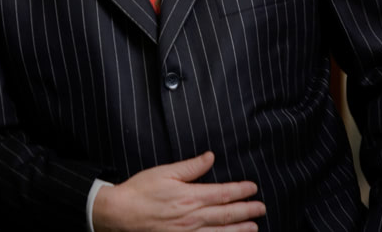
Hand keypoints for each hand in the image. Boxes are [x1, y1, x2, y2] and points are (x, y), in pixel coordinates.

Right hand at [93, 151, 265, 231]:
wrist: (119, 214)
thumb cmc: (140, 191)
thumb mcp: (165, 172)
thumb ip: (191, 166)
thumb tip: (210, 157)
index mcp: (190, 196)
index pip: (223, 193)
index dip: (241, 190)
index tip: (253, 188)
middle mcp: (192, 217)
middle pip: (227, 214)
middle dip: (247, 211)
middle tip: (262, 208)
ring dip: (239, 230)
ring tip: (254, 228)